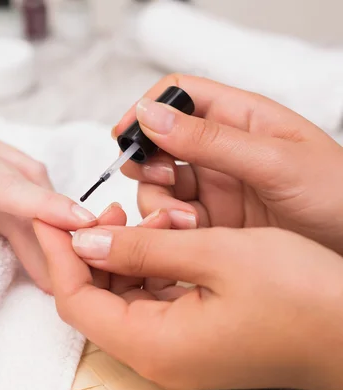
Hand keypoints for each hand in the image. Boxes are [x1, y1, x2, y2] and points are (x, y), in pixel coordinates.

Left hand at [0, 116, 96, 291]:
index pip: (0, 190)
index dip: (42, 208)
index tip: (81, 223)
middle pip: (24, 193)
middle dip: (49, 235)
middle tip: (62, 279)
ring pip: (30, 180)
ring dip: (47, 218)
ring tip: (55, 259)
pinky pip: (23, 172)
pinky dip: (38, 199)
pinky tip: (40, 225)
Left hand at [34, 221, 342, 389]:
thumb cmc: (302, 295)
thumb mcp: (217, 254)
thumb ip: (143, 247)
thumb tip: (87, 239)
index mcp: (154, 344)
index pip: (75, 299)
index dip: (58, 253)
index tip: (50, 214)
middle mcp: (157, 356)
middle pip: (93, 301)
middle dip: (90, 250)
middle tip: (105, 207)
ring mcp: (174, 350)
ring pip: (120, 298)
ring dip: (121, 254)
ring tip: (144, 214)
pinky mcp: (191, 337)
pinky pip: (149, 300)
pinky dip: (146, 266)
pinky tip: (163, 235)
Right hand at [113, 74, 342, 253]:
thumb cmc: (340, 196)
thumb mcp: (276, 162)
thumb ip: (211, 140)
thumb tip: (152, 114)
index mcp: (239, 119)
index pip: (179, 96)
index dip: (148, 109)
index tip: (125, 134)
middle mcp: (221, 151)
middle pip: (160, 145)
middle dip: (148, 163)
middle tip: (161, 179)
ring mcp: (215, 188)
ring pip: (160, 185)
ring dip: (159, 201)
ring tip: (185, 221)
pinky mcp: (213, 223)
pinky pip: (173, 219)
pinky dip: (168, 227)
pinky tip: (187, 237)